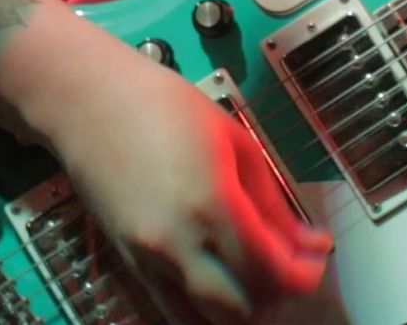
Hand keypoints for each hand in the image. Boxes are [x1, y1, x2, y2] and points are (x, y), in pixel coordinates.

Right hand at [41, 51, 332, 323]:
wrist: (87, 102)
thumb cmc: (162, 106)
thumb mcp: (235, 142)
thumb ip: (272, 202)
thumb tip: (307, 241)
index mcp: (212, 206)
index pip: (272, 272)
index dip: (305, 273)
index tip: (318, 255)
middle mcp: (177, 245)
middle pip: (242, 308)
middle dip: (278, 295)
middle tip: (293, 266)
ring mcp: (148, 259)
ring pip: (205, 318)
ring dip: (241, 307)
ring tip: (257, 273)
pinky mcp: (129, 263)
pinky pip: (173, 308)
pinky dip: (204, 306)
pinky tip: (221, 277)